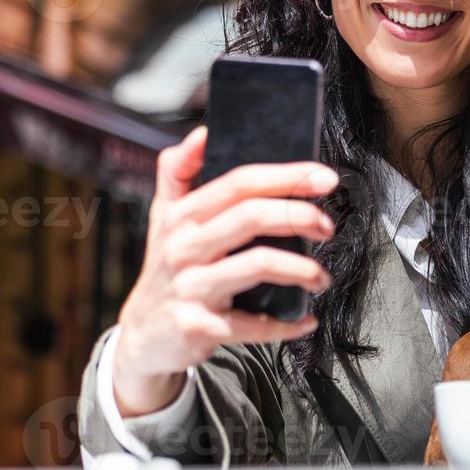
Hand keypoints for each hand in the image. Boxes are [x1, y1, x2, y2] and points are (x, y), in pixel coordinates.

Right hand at [111, 126, 338, 415]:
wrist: (143, 336)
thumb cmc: (167, 267)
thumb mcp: (164, 217)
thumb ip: (178, 172)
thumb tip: (203, 132)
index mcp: (183, 216)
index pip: (239, 183)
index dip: (285, 176)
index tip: (324, 178)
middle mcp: (184, 247)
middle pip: (250, 217)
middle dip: (297, 216)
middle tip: (327, 226)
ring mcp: (191, 288)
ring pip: (256, 265)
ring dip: (301, 269)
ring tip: (321, 277)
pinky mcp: (198, 327)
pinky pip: (252, 324)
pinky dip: (286, 324)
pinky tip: (306, 320)